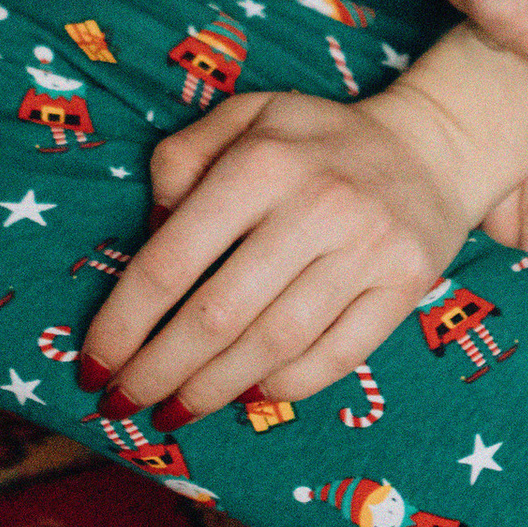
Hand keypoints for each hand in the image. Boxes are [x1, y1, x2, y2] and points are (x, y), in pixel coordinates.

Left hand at [81, 73, 482, 424]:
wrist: (432, 146)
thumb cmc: (315, 140)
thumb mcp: (242, 118)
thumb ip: (181, 159)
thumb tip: (149, 233)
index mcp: (261, 161)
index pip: (172, 260)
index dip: (124, 323)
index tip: (95, 364)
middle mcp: (316, 204)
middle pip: (218, 315)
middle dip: (159, 370)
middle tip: (125, 402)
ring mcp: (367, 248)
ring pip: (273, 345)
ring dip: (213, 389)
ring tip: (175, 409)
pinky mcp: (406, 284)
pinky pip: (334, 357)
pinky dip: (283, 387)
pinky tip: (246, 395)